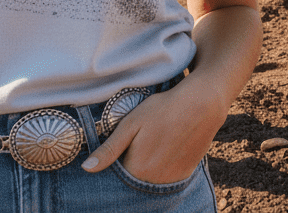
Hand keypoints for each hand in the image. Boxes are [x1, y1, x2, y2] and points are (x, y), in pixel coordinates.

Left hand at [82, 77, 225, 183]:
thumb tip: (86, 168)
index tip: (123, 140)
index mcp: (136, 170)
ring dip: (147, 165)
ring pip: (149, 178)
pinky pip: (166, 177)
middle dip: (130, 161)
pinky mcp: (185, 175)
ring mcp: (171, 180)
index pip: (116, 173)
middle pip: (133, 177)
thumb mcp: (130, 124)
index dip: (116, 156)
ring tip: (153, 139)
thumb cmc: (161, 110)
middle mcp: (154, 182)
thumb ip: (109, 149)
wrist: (200, 105)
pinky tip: (165, 145)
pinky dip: (162, 166)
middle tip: (140, 137)